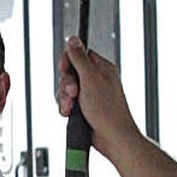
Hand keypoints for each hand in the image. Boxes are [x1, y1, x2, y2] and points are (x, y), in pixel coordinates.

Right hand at [57, 37, 137, 151]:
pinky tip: (70, 114)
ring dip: (64, 98)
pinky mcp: (85, 108)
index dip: (69, 61)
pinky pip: (68, 103)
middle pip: (70, 73)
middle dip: (66, 84)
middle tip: (74, 93)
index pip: (80, 54)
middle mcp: (97, 80)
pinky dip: (66, 108)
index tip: (65, 69)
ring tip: (71, 107)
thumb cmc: (107, 111)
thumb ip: (79, 58)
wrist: (112, 138)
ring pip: (67, 90)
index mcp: (102, 68)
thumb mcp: (90, 79)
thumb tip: (73, 38)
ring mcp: (90, 94)